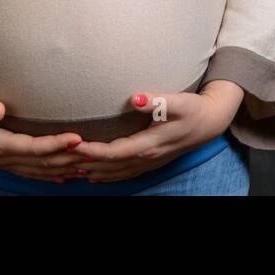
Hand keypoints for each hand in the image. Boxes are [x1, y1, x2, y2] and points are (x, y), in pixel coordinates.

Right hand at [0, 82, 86, 183]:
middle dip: (67, 159)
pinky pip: (30, 172)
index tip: (78, 138)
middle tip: (93, 154)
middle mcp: (2, 158)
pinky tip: (62, 176)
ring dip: (62, 169)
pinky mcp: (3, 161)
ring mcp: (3, 163)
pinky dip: (48, 175)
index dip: (56, 144)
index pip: (33, 148)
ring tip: (86, 167)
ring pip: (38, 170)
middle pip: (41, 163)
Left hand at [62, 81, 244, 183]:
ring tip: (72, 170)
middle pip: (111, 166)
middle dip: (87, 164)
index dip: (94, 151)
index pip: (115, 152)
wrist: (211, 122)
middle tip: (63, 159)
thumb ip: (157, 100)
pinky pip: (125, 174)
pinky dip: (108, 176)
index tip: (75, 144)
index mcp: (150, 143)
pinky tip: (98, 176)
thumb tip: (136, 98)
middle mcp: (147, 157)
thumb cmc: (194, 109)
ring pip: (116, 173)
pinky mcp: (152, 161)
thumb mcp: (178, 101)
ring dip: (95, 172)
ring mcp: (149, 162)